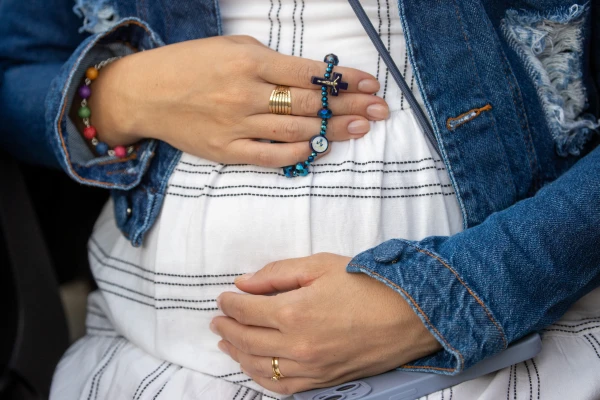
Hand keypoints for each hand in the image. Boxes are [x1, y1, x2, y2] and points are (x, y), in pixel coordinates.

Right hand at [87, 36, 388, 165]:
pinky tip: (320, 147)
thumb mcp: (231, 47)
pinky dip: (298, 152)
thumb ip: (270, 60)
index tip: (370, 83)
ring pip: (295, 130)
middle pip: (309, 103)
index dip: (344, 79)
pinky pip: (270, 156)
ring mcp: (236, 125)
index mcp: (249, 61)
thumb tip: (311, 77)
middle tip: (379, 110)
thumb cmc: (190, 65)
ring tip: (361, 128)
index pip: (308, 72)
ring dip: (332, 130)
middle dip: (349, 106)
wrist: (146, 93)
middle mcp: (245, 93)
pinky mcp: (226, 151)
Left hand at [211, 253, 440, 394]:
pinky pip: (282, 387)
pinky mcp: (324, 381)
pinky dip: (261, 377)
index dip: (230, 304)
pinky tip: (253, 367)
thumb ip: (277, 273)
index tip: (223, 298)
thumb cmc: (368, 285)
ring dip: (237, 354)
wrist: (411, 315)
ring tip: (226, 344)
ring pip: (258, 367)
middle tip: (217, 320)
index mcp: (294, 312)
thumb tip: (244, 282)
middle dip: (226, 328)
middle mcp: (297, 346)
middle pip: (246, 340)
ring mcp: (310, 368)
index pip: (246, 311)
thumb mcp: (320, 265)